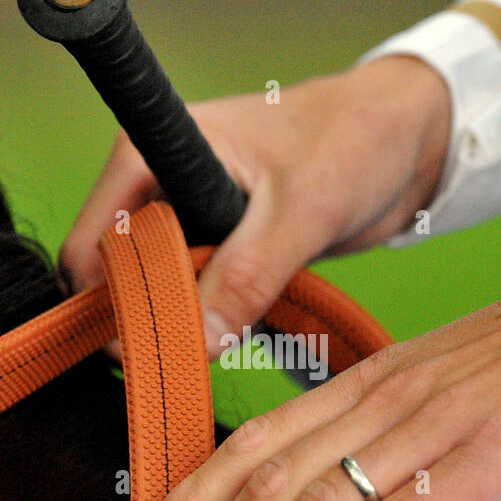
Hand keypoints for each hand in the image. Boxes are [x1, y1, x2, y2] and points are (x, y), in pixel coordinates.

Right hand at [60, 55, 450, 355]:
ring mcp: (186, 216)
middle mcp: (155, 183)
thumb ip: (247, 275)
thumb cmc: (354, 140)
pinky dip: (208, 320)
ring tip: (216, 349)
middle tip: (185, 363)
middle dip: (144, 320)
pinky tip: (236, 333)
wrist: (406, 137)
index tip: (140, 350)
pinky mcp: (219, 244)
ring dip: (181, 325)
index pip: (94, 244)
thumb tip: (198, 341)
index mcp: (150, 153)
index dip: (107, 301)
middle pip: (114, 275)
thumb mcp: (302, 210)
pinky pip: (193, 296)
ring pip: (154, 291)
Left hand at [137, 216, 500, 500]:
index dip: (202, 489)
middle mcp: (393, 397)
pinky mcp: (493, 457)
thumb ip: (398, 415)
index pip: (266, 435)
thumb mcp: (456, 371)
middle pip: (275, 476)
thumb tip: (350, 468)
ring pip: (322, 500)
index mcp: (381, 375)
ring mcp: (439, 425)